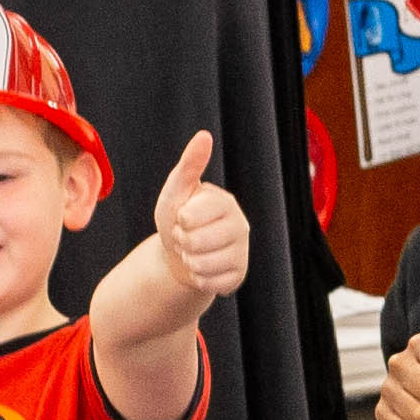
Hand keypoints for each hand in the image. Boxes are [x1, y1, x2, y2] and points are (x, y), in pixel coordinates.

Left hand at [149, 129, 250, 298]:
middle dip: (182, 242)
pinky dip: (198, 279)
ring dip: (188, 261)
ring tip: (192, 252)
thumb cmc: (178, 217)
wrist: (180, 253)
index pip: (191, 216)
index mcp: (225, 202)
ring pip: (203, 265)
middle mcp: (240, 225)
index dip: (179, 221)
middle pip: (196, 242)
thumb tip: (204, 135)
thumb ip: (190, 164)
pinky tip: (202, 269)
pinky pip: (211, 283)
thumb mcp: (177, 190)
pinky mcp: (239, 275)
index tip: (183, 217)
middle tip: (186, 236)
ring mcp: (242, 252)